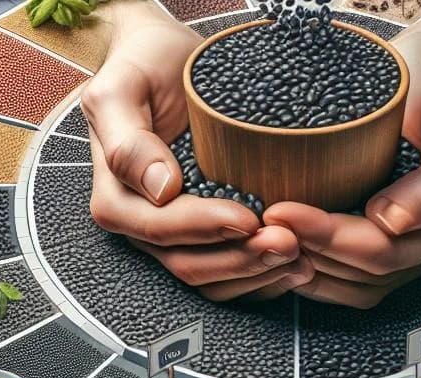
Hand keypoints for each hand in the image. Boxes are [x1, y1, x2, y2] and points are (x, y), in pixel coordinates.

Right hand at [84, 2, 312, 300]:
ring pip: (213, 277)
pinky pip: (232, 272)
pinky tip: (299, 262)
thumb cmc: (145, 64)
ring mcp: (178, 232)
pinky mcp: (209, 232)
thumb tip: (159, 190)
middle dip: (240, 259)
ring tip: (301, 256)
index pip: (157, 229)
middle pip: (187, 263)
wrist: (171, 58)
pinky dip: (265, 275)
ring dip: (258, 274)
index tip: (248, 218)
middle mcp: (145, 222)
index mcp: (118, 195)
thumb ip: (127, 139)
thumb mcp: (123, 86)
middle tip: (289, 242)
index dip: (204, 229)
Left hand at [264, 4, 420, 308]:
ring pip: (359, 286)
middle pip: (368, 272)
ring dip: (311, 271)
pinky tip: (288, 250)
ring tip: (268, 240)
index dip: (328, 238)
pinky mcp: (395, 237)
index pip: (385, 249)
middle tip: (262, 224)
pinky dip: (320, 272)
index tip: (281, 211)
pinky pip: (357, 279)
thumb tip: (396, 225)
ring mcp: (419, 242)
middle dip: (311, 252)